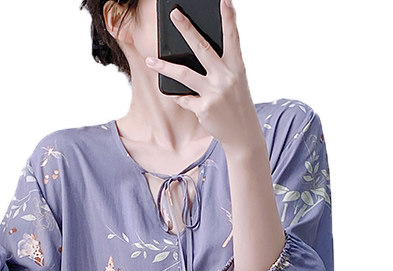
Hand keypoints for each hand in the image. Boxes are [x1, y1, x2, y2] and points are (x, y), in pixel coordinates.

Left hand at [145, 0, 260, 151]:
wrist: (242, 135)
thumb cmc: (237, 105)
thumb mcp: (235, 82)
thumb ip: (221, 67)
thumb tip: (195, 55)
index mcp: (236, 67)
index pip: (232, 37)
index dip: (229, 18)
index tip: (224, 0)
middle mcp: (226, 77)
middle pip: (202, 48)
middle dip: (187, 29)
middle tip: (174, 14)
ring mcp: (214, 92)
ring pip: (184, 74)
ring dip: (164, 66)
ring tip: (150, 60)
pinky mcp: (203, 108)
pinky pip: (184, 98)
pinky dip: (178, 96)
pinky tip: (174, 94)